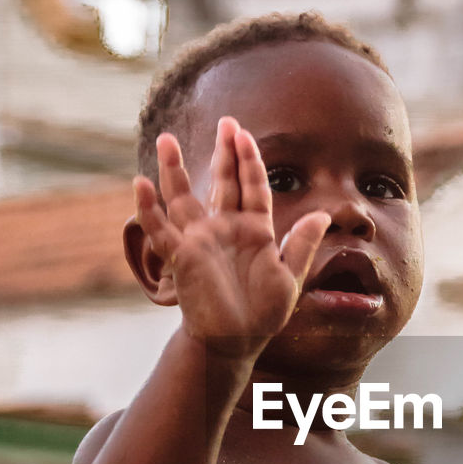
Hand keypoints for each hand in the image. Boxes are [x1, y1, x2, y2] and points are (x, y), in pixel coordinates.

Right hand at [133, 118, 329, 359]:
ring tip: (165, 139)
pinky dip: (149, 209)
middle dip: (224, 152)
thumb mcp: (290, 278)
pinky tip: (140, 183)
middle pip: (222, 182)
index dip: (249, 161)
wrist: (236, 343)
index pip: (252, 187)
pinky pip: (162, 230)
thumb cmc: (263, 313)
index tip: (245, 134)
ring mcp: (201, 241)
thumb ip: (301, 246)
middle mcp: (225, 229)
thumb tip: (322, 216)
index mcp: (254, 231)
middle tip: (225, 120)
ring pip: (183, 198)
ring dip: (173, 170)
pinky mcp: (183, 258)